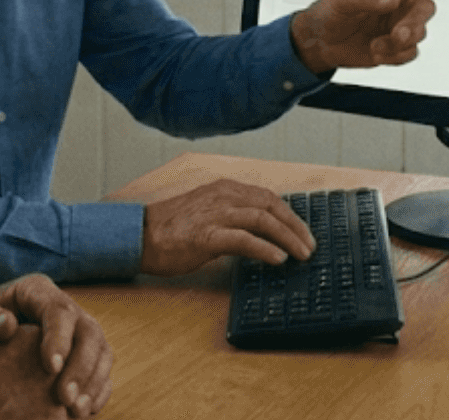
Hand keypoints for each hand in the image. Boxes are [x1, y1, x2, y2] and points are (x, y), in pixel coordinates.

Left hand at [0, 274, 110, 417]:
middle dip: (82, 366)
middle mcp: (61, 309)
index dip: (60, 338)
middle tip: (65, 400)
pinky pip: (99, 373)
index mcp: (35, 292)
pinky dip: (96, 392)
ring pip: (101, 352)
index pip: (59, 310)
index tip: (50, 368)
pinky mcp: (77, 358)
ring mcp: (73, 334)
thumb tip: (7, 325)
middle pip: (89, 331)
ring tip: (75, 412)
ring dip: (94, 383)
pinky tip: (82, 414)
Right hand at [141, 178, 314, 276]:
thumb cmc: (171, 228)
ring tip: (301, 254)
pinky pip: (245, 240)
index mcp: (223, 188)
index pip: (267, 197)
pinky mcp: (207, 236)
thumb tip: (260, 233)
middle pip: (271, 206)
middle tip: (309, 246)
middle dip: (295, 226)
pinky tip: (278, 259)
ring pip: (263, 220)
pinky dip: (265, 249)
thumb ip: (231, 216)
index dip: (289, 214)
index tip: (303, 231)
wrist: (139, 235)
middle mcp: (222, 196)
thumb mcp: (206, 212)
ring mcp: (215, 214)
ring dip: (287, 238)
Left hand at [288, 0, 448, 73]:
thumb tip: (393, 0)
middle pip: (426, 10)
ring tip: (376, 45)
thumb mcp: (342, 0)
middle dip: (415, 24)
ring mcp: (399, 25)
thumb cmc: (329, 12)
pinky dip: (394, 57)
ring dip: (399, 43)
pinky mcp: (396, 46)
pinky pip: (410, 54)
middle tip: (398, 36)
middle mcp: (400, 3)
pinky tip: (376, 51)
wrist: (320, 42)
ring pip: (420, 34)